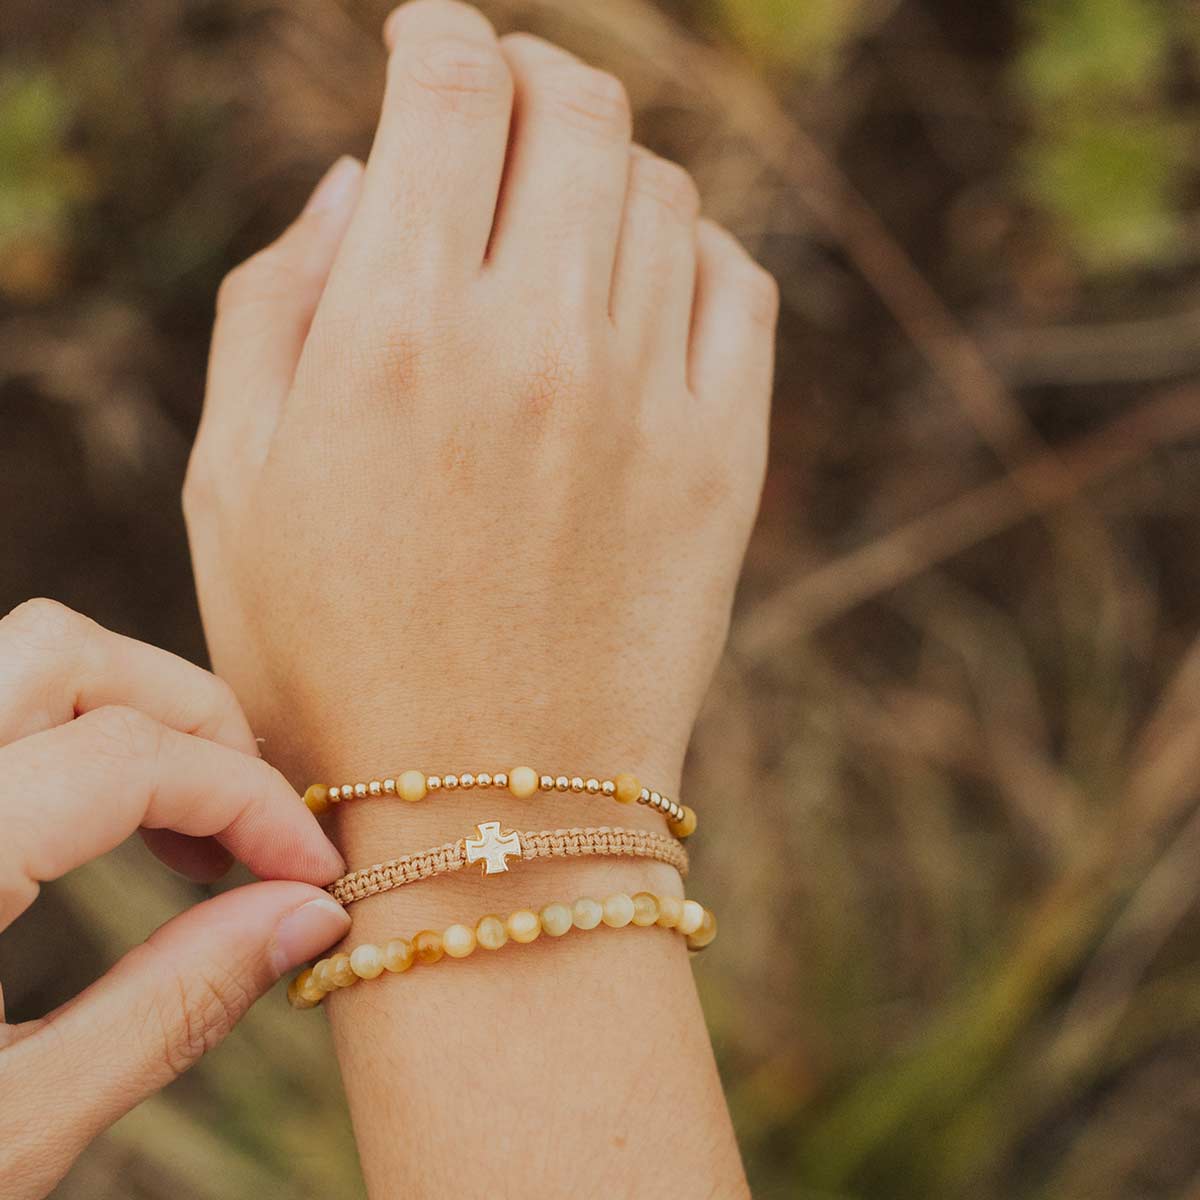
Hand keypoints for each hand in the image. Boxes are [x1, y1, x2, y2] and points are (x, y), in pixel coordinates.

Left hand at [0, 599, 348, 1199]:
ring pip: (20, 661)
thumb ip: (174, 1005)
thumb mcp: (12, 1131)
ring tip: (185, 824)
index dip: (250, 799)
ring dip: (132, 716)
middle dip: (194, 719)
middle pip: (68, 654)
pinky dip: (73, 740)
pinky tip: (100, 828)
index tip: (310, 870)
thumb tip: (304, 918)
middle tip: (250, 827)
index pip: (129, 756)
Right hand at [184, 0, 776, 805]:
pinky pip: (736, 287)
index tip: (424, 46)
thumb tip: (348, 175)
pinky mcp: (724, 464)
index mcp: (392, 332)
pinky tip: (641, 291)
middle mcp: (532, 343)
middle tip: (500, 107)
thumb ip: (274, 303)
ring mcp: (647, 400)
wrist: (486, 815)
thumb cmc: (328, 663)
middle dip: (528, 75)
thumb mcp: (233, 488)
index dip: (433, 34)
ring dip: (607, 168)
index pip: (444, 84)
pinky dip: (692, 254)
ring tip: (560, 218)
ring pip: (660, 187)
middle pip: (572, 103)